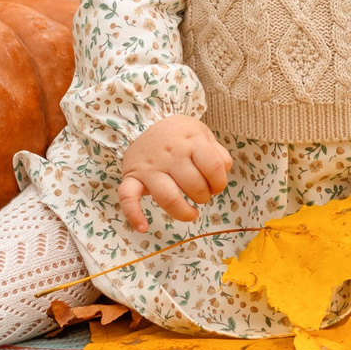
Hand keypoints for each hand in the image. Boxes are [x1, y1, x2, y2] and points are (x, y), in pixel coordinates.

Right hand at [117, 116, 232, 230]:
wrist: (146, 122)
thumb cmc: (180, 135)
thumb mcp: (203, 134)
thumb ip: (218, 154)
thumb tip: (223, 173)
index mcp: (191, 141)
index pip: (213, 165)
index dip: (220, 181)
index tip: (217, 186)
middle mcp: (170, 154)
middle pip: (193, 184)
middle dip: (204, 196)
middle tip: (203, 195)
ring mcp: (150, 167)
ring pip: (167, 197)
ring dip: (183, 211)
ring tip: (191, 213)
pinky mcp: (132, 177)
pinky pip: (128, 197)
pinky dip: (133, 214)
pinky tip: (143, 227)